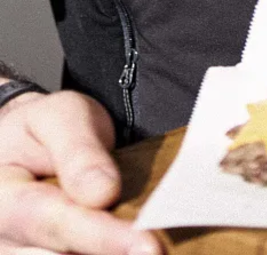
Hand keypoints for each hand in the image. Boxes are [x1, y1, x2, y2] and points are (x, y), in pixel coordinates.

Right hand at [0, 90, 162, 254]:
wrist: (32, 146)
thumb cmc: (45, 130)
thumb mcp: (61, 118)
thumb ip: (79, 153)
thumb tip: (102, 194)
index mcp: (2, 197)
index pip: (53, 222)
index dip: (102, 236)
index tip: (148, 246)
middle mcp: (5, 238)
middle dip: (113, 254)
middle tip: (159, 249)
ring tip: (152, 245)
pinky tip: (138, 247)